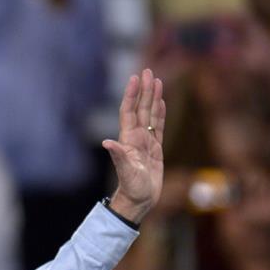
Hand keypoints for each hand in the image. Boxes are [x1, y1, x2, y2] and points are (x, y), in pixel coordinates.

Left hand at [102, 69, 164, 223]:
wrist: (139, 199)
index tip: (135, 78)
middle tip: (147, 71)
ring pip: (150, 114)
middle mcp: (136, 136)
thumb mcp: (125, 171)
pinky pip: (159, 126)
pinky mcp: (156, 148)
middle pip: (141, 108)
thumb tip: (107, 143)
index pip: (129, 111)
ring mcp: (146, 141)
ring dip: (153, 97)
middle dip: (144, 89)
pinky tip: (162, 102)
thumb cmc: (131, 187)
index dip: (131, 94)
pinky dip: (161, 113)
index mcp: (128, 138)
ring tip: (156, 80)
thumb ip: (118, 156)